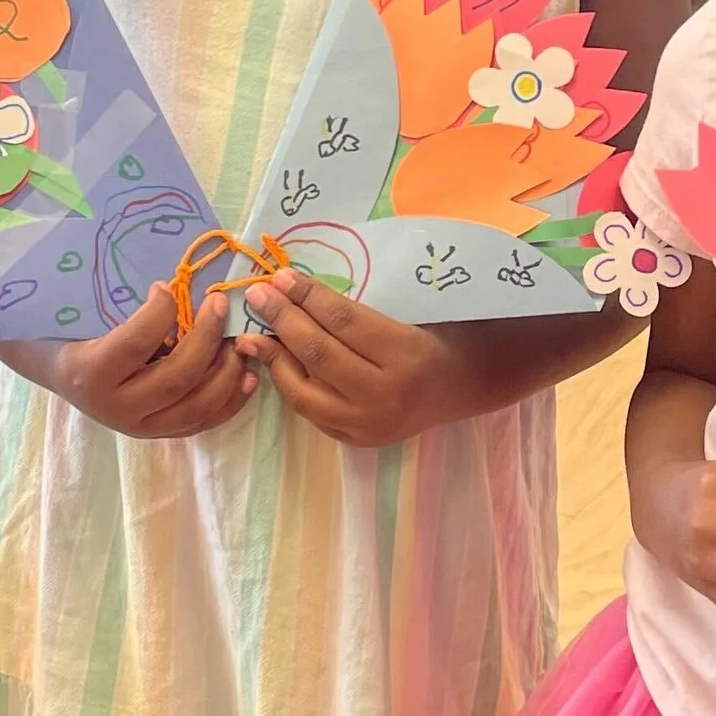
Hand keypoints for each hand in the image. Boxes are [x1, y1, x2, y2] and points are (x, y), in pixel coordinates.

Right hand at [32, 282, 257, 439]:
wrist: (62, 372)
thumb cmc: (73, 333)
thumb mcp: (86, 315)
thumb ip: (126, 304)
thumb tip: (175, 285)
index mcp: (91, 373)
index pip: (136, 343)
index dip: (160, 311)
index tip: (167, 286)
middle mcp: (117, 408)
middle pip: (176, 377)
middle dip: (207, 337)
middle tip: (220, 304)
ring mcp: (141, 427)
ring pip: (197, 406)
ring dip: (227, 372)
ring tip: (240, 340)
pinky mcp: (160, 434)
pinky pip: (204, 422)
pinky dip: (231, 400)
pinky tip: (248, 375)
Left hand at [236, 270, 459, 447]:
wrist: (461, 388)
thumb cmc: (438, 337)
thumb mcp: (408, 313)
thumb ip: (356, 310)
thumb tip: (295, 291)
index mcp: (406, 355)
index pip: (343, 321)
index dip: (308, 296)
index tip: (283, 276)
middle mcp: (385, 395)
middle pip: (319, 353)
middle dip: (283, 319)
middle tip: (260, 294)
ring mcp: (367, 425)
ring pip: (303, 390)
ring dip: (275, 357)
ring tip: (254, 332)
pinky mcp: (354, 440)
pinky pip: (309, 410)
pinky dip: (289, 383)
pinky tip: (276, 360)